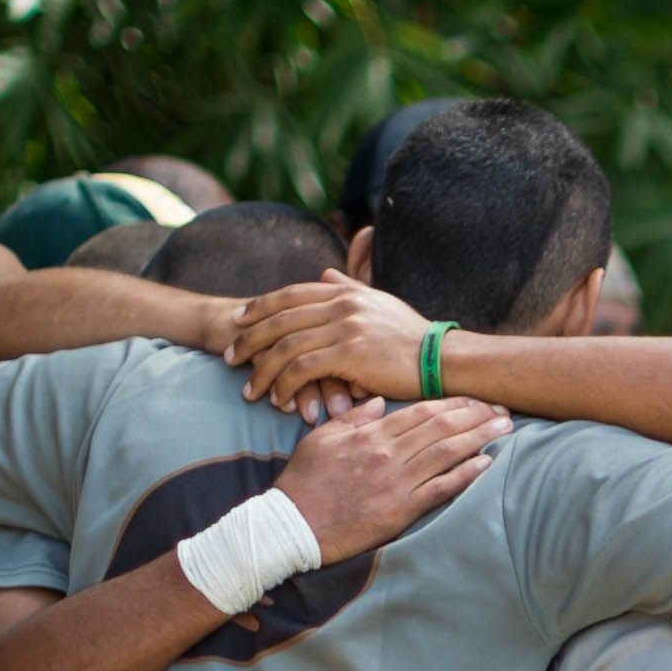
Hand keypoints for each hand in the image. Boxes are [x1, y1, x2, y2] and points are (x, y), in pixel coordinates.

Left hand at [228, 276, 434, 415]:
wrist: (442, 359)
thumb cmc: (413, 337)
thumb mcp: (380, 303)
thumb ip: (349, 287)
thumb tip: (324, 271)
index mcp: (344, 292)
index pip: (290, 294)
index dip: (259, 306)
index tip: (238, 321)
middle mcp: (340, 305)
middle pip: (279, 320)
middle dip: (249, 340)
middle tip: (229, 358)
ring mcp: (344, 328)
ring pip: (286, 347)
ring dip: (262, 370)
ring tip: (249, 389)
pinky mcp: (349, 355)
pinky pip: (302, 369)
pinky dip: (285, 385)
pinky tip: (279, 400)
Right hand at [272, 395, 502, 563]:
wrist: (292, 524)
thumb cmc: (304, 481)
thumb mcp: (321, 439)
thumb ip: (351, 418)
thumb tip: (377, 402)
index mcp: (370, 434)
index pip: (421, 411)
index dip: (452, 402)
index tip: (475, 397)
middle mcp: (388, 454)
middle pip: (441, 427)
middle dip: (476, 415)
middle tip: (503, 409)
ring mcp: (397, 482)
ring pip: (447, 453)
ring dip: (480, 439)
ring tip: (505, 429)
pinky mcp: (400, 511)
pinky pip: (440, 490)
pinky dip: (466, 475)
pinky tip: (487, 464)